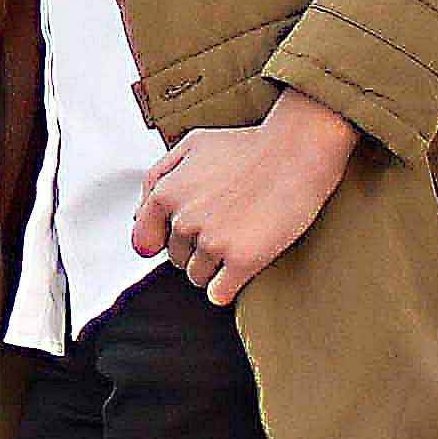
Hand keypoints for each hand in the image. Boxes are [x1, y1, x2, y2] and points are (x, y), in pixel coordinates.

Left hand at [130, 89, 358, 304]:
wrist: (299, 150)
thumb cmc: (250, 145)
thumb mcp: (192, 146)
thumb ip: (157, 179)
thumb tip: (138, 217)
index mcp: (166, 194)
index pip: (145, 240)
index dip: (164, 240)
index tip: (182, 238)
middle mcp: (184, 220)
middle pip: (176, 258)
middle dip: (195, 249)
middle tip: (226, 227)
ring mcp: (213, 242)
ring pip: (197, 276)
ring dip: (213, 268)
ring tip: (239, 241)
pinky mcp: (243, 259)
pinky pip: (219, 292)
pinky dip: (225, 289)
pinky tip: (238, 273)